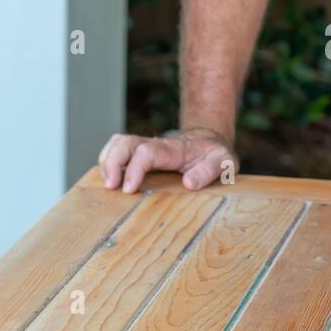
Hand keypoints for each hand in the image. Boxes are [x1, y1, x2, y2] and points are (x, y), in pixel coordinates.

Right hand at [98, 128, 237, 193]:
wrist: (209, 141)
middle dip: (111, 162)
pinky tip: (109, 180)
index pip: (147, 152)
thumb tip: (188, 183)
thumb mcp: (224, 163)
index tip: (128, 189)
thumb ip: (209, 171)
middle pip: (124, 142)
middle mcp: (155, 145)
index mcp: (174, 150)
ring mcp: (145, 148)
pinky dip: (107, 163)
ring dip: (106, 162)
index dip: (134, 169)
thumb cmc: (215, 155)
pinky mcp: (138, 154)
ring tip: (107, 185)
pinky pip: (116, 151)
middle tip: (110, 187)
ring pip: (117, 144)